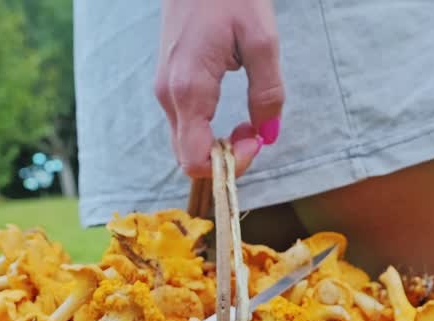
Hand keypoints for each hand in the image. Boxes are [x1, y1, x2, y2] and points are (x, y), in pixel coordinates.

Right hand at [154, 0, 284, 177]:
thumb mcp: (261, 41)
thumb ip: (267, 93)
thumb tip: (268, 134)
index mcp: (189, 89)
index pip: (195, 161)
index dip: (229, 165)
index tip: (255, 140)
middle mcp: (169, 96)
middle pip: (188, 158)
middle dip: (225, 159)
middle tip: (254, 132)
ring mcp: (164, 90)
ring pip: (185, 143)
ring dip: (216, 145)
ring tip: (245, 121)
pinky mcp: (168, 83)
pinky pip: (185, 124)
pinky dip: (207, 131)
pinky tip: (229, 110)